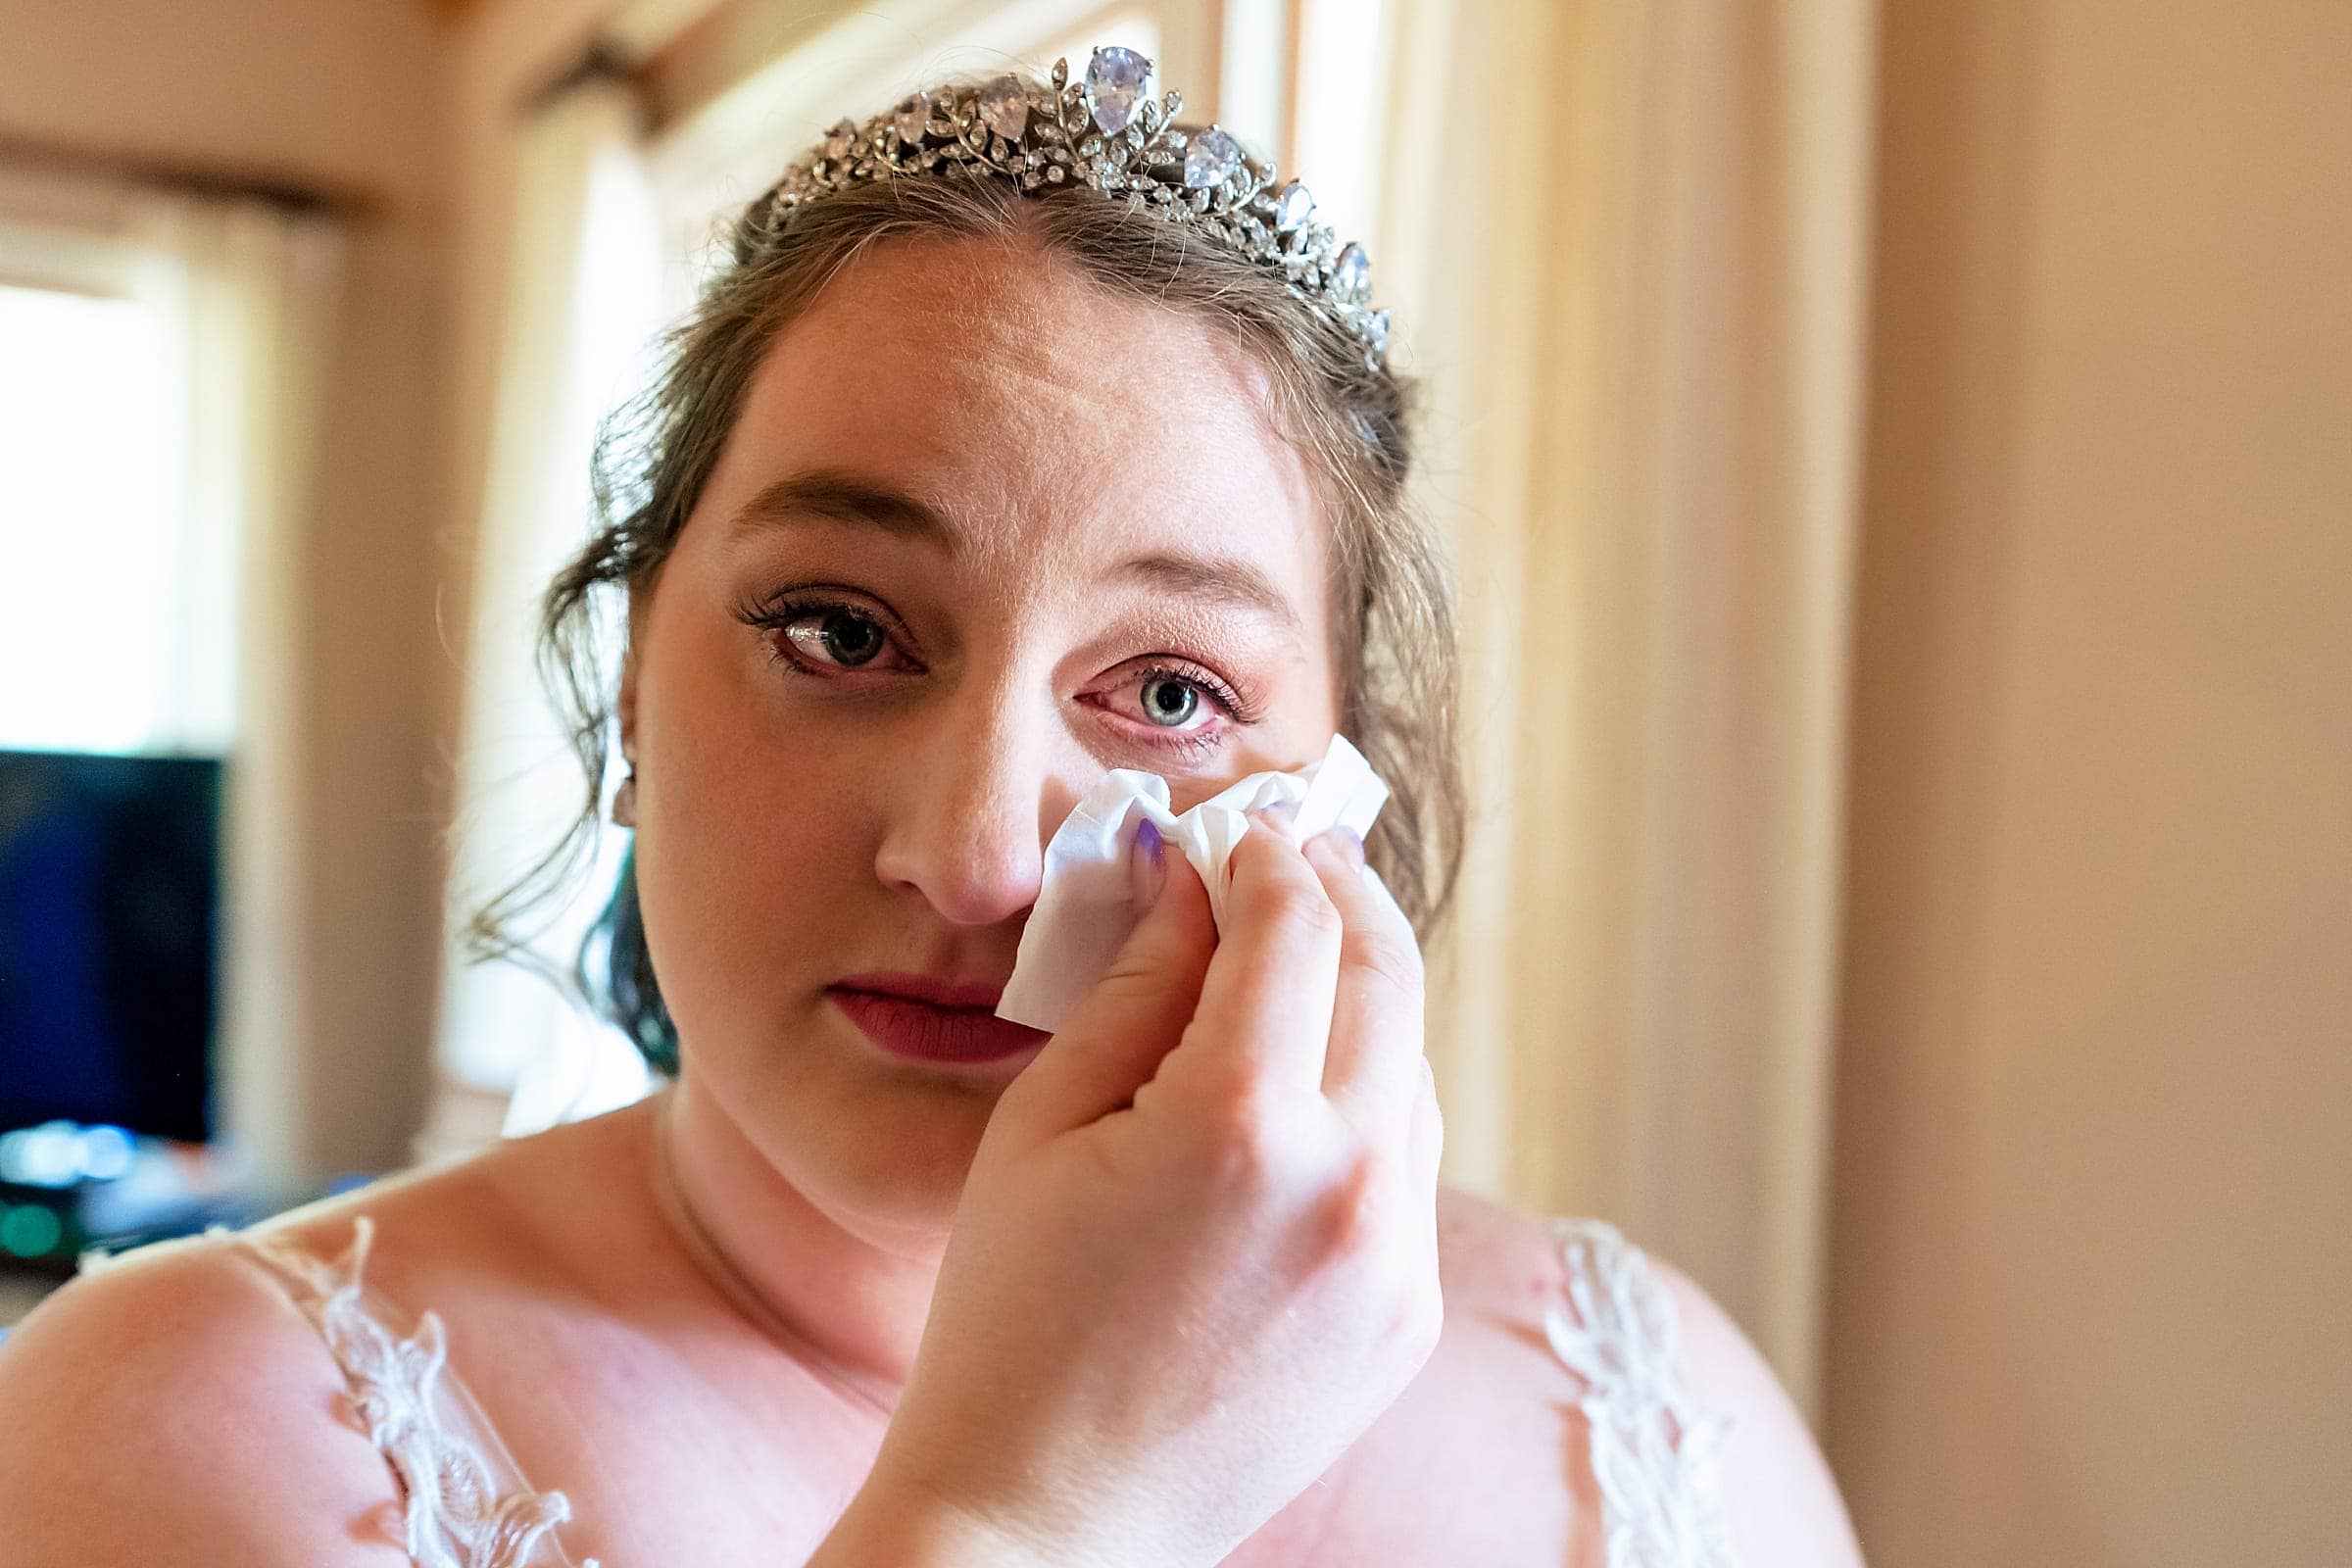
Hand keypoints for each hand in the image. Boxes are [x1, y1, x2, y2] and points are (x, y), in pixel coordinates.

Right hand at [861, 805, 1443, 1567]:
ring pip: (1411, 1067)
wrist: (1045, 1521)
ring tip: (1296, 959)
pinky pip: (1410, 1163)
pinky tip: (1300, 1090)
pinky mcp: (1408, 1315)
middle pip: (1384, 975)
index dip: (1268, 854)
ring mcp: (1395, 1259)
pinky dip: (1368, 1098)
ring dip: (1362, 995)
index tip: (1242, 825)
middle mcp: (1349, 1185)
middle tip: (1296, 849)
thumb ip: (1134, 984)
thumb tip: (1187, 875)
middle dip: (1341, 893)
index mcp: (1239, 1124)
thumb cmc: (1008, 1322)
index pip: (1293, 925)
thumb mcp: (1042, 1128)